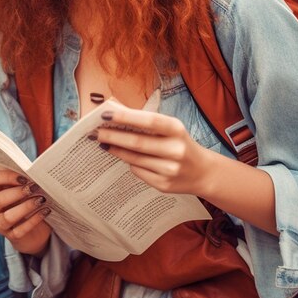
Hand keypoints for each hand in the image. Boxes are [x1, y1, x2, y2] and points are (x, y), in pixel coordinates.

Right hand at [0, 168, 51, 255]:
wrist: (32, 231)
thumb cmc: (26, 202)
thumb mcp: (22, 189)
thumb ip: (24, 178)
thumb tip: (37, 164)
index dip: (8, 176)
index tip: (24, 177)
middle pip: (0, 199)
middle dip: (18, 192)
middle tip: (34, 187)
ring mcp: (0, 223)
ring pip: (8, 217)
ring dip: (26, 207)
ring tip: (41, 200)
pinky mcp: (11, 236)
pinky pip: (20, 230)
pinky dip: (34, 219)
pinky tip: (45, 211)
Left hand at [95, 107, 213, 196]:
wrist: (203, 172)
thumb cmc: (178, 142)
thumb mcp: (169, 128)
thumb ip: (145, 122)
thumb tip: (115, 112)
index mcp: (177, 130)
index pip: (148, 121)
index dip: (126, 117)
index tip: (105, 114)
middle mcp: (176, 150)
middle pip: (137, 143)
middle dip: (113, 136)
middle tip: (95, 132)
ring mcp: (170, 170)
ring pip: (134, 159)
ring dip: (116, 149)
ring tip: (103, 142)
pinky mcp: (164, 185)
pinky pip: (138, 171)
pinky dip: (128, 162)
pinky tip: (122, 156)